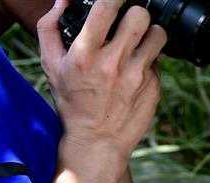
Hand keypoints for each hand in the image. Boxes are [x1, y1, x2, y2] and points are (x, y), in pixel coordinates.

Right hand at [37, 0, 166, 182]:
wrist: (97, 142)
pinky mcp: (154, 87)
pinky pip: (159, 61)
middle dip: (136, 14)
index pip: (107, 7)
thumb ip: (50, 27)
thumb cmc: (72, 103)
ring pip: (158, 34)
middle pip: (140, 16)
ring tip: (140, 41)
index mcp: (85, 54)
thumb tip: (63, 0)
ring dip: (150, 33)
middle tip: (130, 22)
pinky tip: (138, 70)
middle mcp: (114, 63)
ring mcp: (138, 76)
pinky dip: (150, 61)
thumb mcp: (51, 65)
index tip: (114, 1)